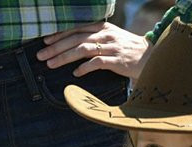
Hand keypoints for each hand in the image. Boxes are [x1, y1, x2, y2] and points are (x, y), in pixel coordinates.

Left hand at [37, 22, 151, 81]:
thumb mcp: (111, 37)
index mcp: (102, 27)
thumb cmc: (128, 49)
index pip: (76, 28)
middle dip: (56, 47)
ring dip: (64, 57)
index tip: (45, 41)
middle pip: (75, 38)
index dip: (59, 34)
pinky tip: (75, 73)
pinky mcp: (117, 60)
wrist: (150, 56)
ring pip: (82, 49)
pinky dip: (84, 68)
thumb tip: (73, 42)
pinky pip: (96, 63)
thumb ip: (95, 37)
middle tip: (41, 55)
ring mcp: (111, 47)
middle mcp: (105, 34)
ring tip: (51, 64)